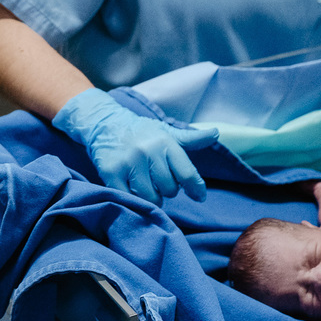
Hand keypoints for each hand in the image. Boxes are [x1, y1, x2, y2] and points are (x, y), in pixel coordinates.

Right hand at [52, 88, 217, 204]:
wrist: (104, 123)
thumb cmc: (140, 131)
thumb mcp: (166, 132)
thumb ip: (191, 138)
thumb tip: (216, 133)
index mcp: (165, 142)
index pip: (187, 173)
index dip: (196, 189)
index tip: (198, 196)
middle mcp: (148, 151)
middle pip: (169, 189)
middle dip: (168, 190)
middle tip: (160, 181)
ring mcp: (129, 162)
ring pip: (150, 197)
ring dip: (152, 197)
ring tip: (147, 186)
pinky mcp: (111, 172)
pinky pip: (129, 197)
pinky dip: (133, 198)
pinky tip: (132, 189)